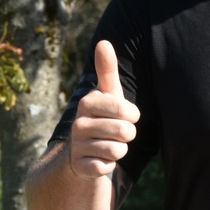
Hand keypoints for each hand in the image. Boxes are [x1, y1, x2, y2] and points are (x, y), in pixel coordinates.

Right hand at [67, 40, 139, 179]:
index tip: (124, 116)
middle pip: (125, 132)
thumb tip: (103, 42)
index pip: (127, 111)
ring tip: (108, 144)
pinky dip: (109, 165)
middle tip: (115, 132)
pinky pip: (106, 167)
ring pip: (117, 150)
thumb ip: (107, 70)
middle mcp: (78, 123)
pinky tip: (100, 159)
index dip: (132, 116)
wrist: (83, 151)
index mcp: (88, 102)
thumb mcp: (108, 94)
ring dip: (119, 150)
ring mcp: (77, 145)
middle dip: (127, 135)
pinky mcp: (79, 166)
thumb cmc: (103, 117)